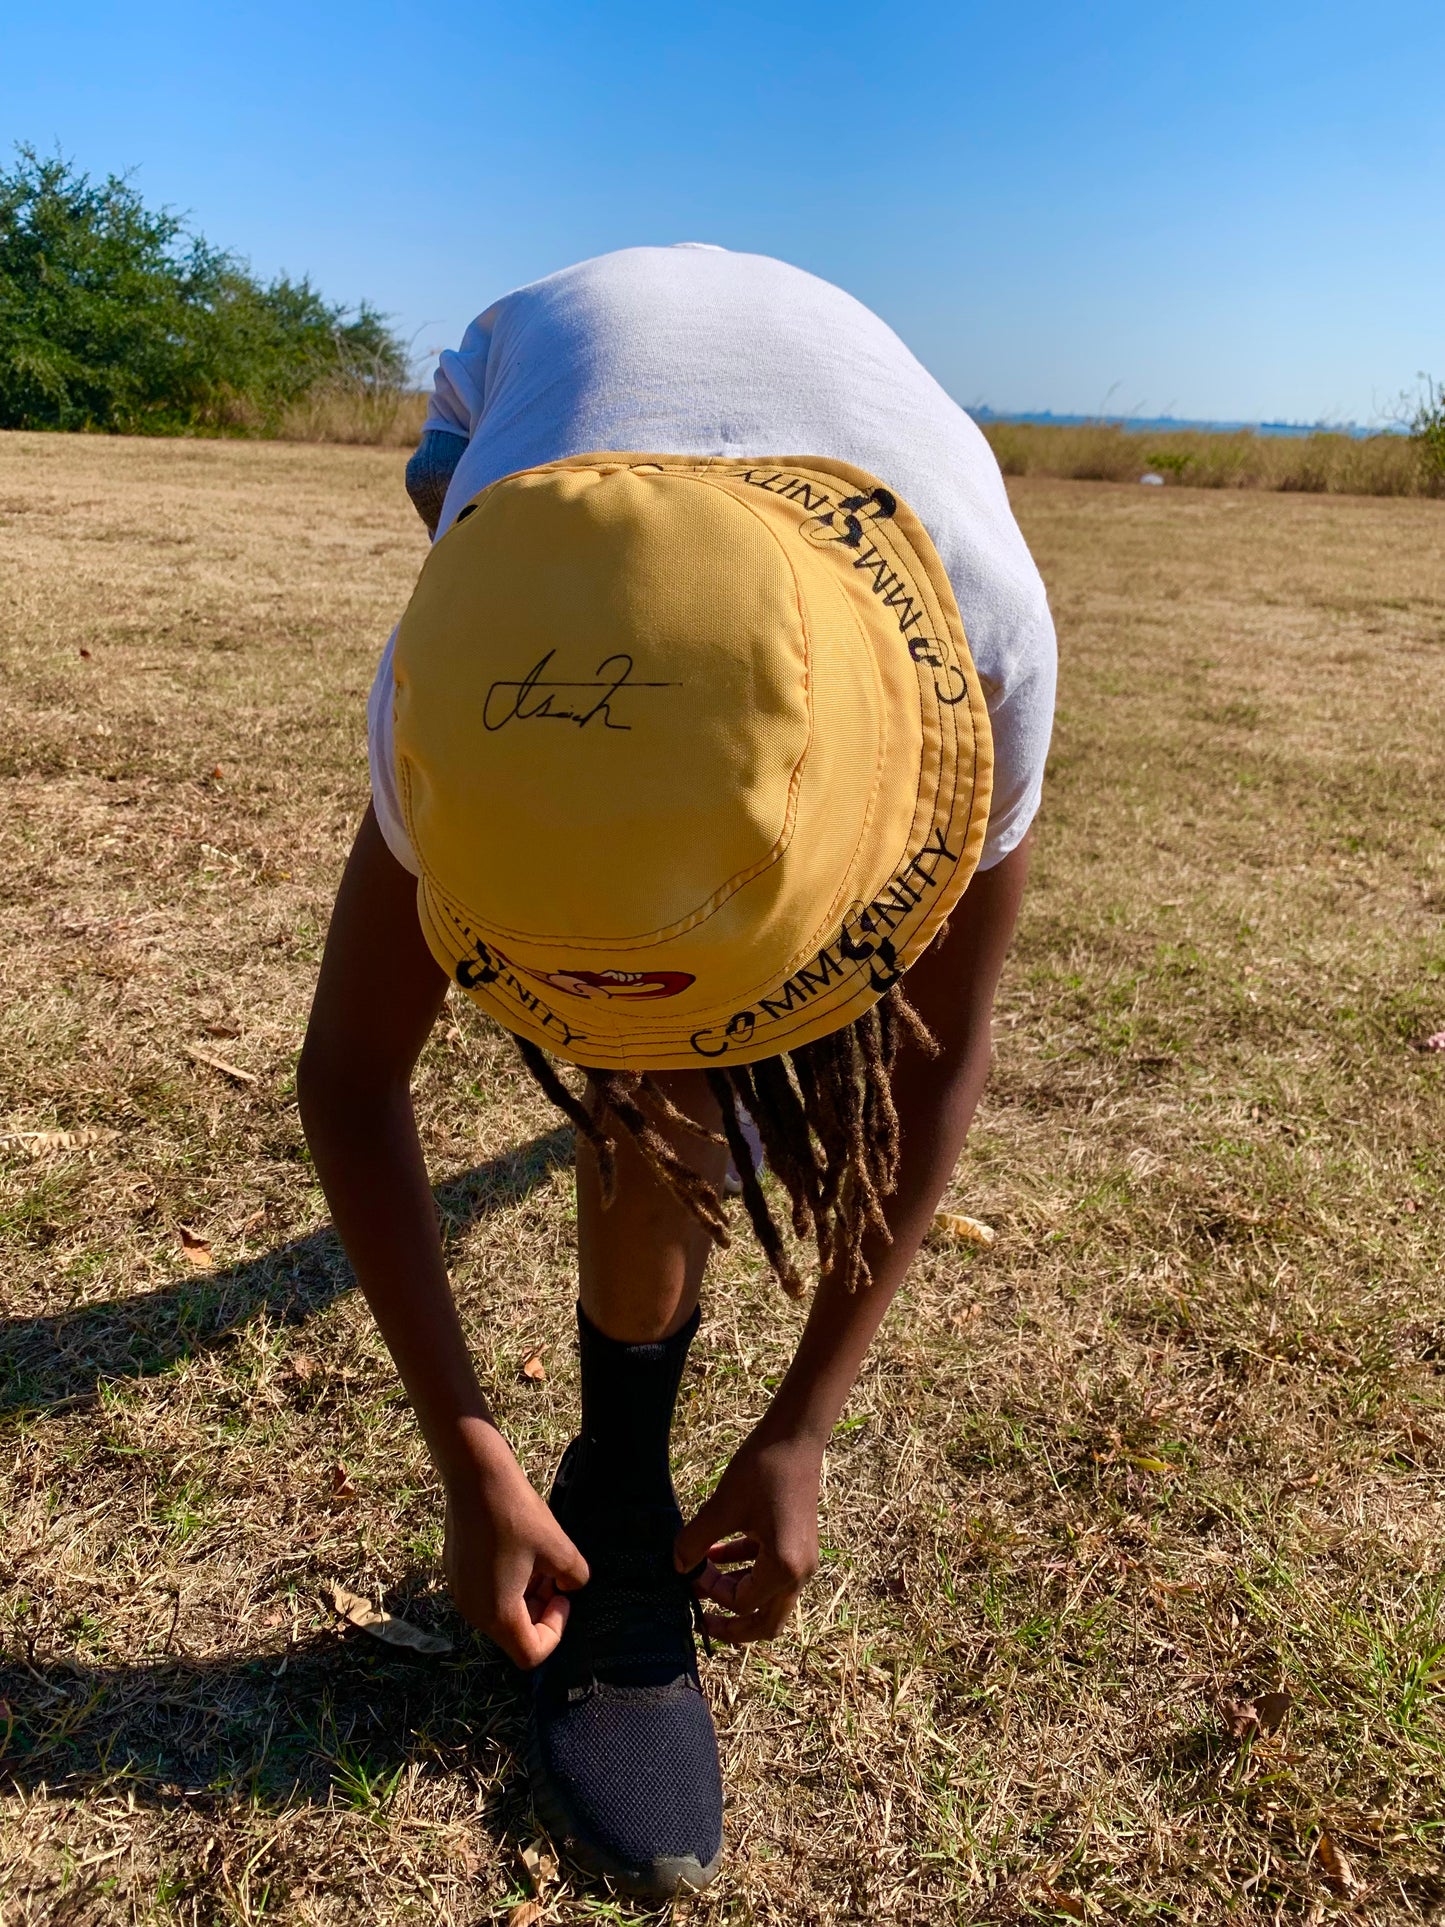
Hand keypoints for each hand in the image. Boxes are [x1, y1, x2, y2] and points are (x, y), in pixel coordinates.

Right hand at [443, 1431, 588, 1668]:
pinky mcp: (455, 1570)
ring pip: (501, 1610)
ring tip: (541, 1557)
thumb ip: (574, 1578)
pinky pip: (486, 1591)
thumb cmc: (516, 1515)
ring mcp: (460, 1590)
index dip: (556, 1630)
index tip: (563, 1596)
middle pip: (514, 1633)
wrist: (475, 1476)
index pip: (530, 1654)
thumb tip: (570, 1586)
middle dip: (541, 1610)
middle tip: (556, 1575)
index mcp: (496, 1615)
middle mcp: (472, 1611)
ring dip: (526, 1594)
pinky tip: (519, 1547)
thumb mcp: (559, 1548)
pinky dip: (508, 1581)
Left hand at [673, 1426, 823, 1644]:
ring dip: (736, 1593)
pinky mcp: (798, 1545)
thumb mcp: (723, 1507)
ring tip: (702, 1577)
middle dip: (732, 1626)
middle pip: (766, 1622)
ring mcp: (802, 1560)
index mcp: (784, 1568)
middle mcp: (800, 1572)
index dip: (711, 1592)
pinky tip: (717, 1553)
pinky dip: (745, 1570)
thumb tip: (677, 1566)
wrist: (795, 1436)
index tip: (690, 1570)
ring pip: (768, 1598)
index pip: (742, 1604)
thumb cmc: (763, 1469)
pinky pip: (771, 1572)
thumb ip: (696, 1541)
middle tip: (702, 1624)